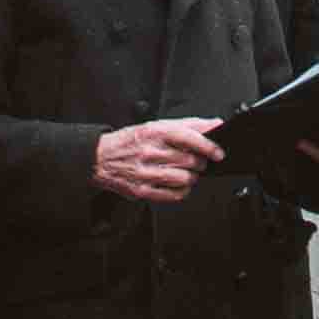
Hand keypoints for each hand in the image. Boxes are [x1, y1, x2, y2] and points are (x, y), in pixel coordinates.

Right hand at [95, 118, 222, 203]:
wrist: (100, 158)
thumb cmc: (132, 141)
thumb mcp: (157, 126)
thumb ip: (188, 124)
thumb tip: (215, 124)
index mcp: (154, 132)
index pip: (188, 138)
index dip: (208, 146)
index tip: (218, 153)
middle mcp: (149, 152)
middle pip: (189, 161)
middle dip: (200, 163)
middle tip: (197, 161)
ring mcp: (145, 173)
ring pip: (184, 179)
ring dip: (191, 177)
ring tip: (186, 172)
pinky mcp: (142, 190)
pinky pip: (173, 194)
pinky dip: (182, 190)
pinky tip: (178, 183)